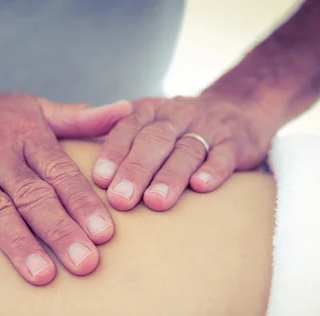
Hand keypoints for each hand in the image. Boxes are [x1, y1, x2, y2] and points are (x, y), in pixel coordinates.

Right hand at [0, 87, 131, 284]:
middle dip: (60, 231)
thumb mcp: (36, 109)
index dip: (83, 203)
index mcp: (29, 138)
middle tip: (85, 264)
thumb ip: (80, 117)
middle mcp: (1, 155)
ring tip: (42, 275)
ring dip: (19, 242)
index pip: (61, 173)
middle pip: (33, 196)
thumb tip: (127, 112)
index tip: (105, 233)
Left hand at [91, 94, 275, 210]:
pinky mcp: (235, 142)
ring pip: (186, 150)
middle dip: (136, 170)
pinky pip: (223, 155)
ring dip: (170, 176)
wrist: (239, 109)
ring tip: (155, 202)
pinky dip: (213, 170)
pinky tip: (201, 187)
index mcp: (150, 111)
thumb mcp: (149, 126)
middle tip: (121, 200)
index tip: (100, 180)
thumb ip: (121, 145)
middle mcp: (176, 116)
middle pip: (154, 141)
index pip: (127, 128)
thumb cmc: (179, 131)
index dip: (114, 153)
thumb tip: (81, 180)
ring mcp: (207, 128)